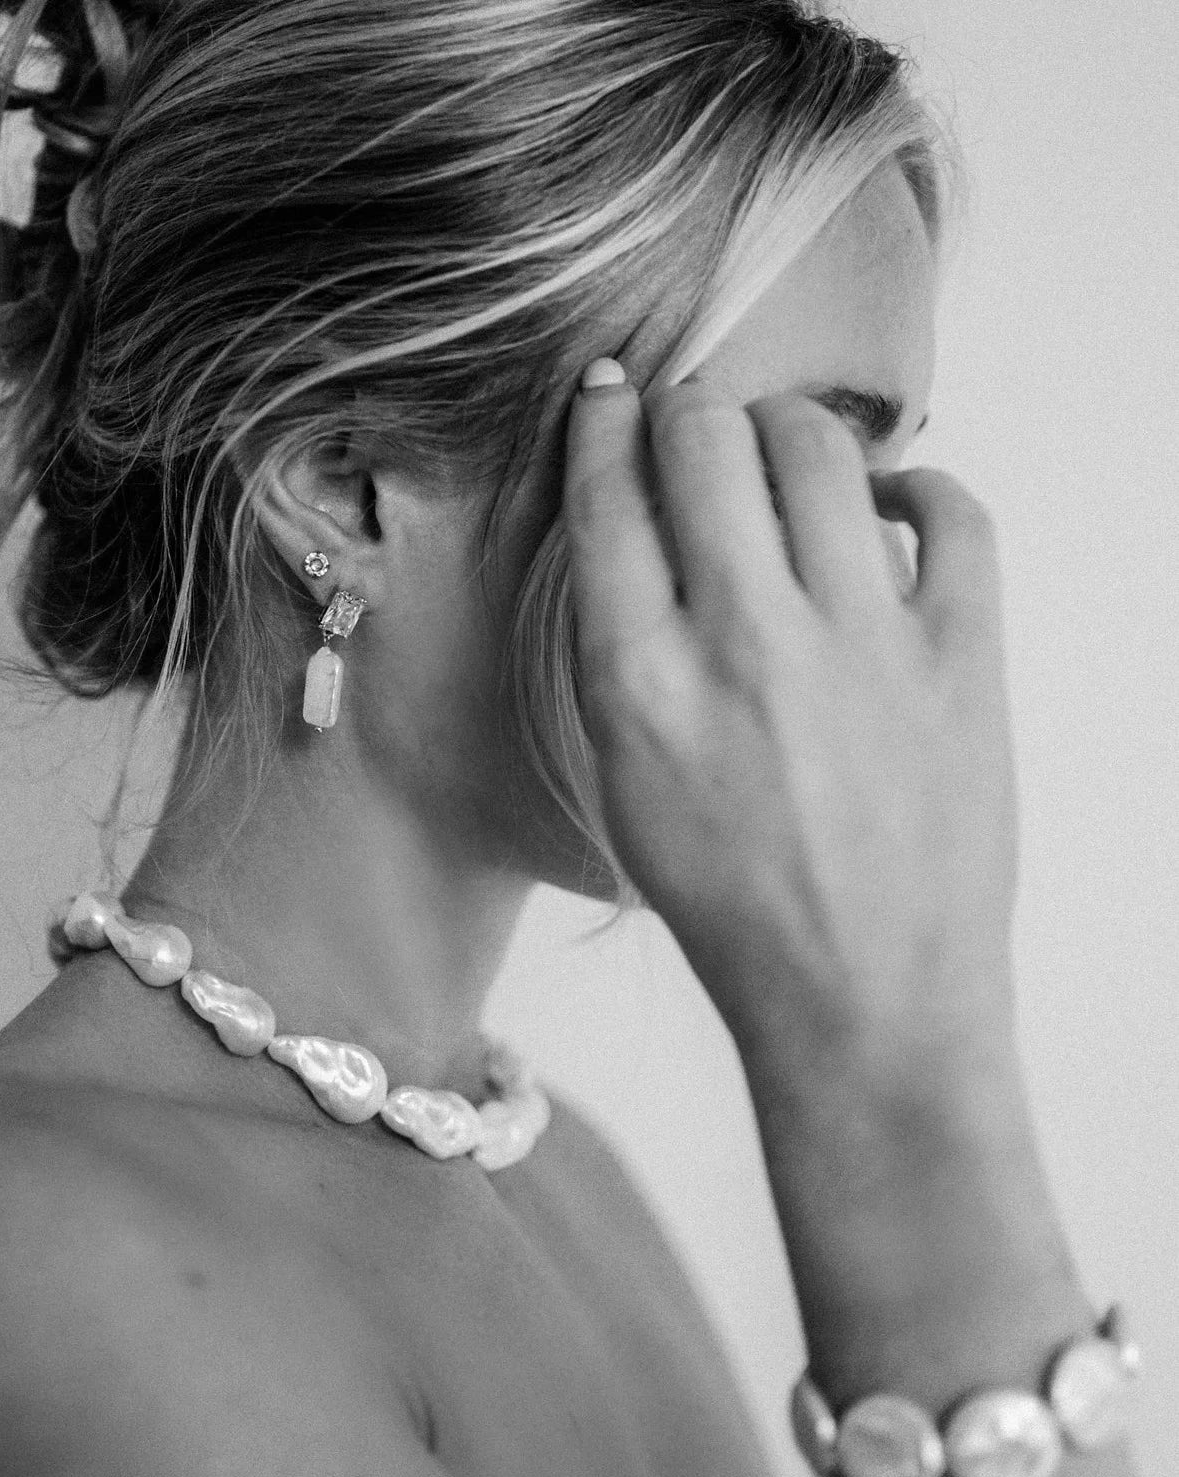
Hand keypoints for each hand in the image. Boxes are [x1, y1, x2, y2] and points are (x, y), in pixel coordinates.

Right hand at [563, 367, 1018, 1080]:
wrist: (859, 997)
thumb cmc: (728, 901)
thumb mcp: (624, 780)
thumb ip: (619, 650)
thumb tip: (639, 529)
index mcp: (639, 681)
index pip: (608, 495)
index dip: (602, 422)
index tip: (608, 393)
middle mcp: (743, 642)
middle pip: (703, 441)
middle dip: (688, 407)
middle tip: (696, 423)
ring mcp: (861, 643)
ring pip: (819, 447)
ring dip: (789, 427)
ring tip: (786, 453)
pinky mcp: (961, 659)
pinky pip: (953, 511)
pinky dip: (919, 486)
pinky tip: (890, 507)